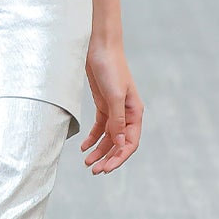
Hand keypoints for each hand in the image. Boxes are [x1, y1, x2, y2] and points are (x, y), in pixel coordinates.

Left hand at [80, 35, 143, 175]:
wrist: (99, 47)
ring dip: (99, 151)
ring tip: (87, 162)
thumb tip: (119, 144)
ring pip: (108, 138)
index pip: (130, 143)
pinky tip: (84, 147)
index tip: (106, 169)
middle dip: (108, 158)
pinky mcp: (103, 105)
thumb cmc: (111, 68)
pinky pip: (99, 128)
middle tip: (94, 170)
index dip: (119, 158)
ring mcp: (114, 110)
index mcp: (135, 112)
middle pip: (118, 143)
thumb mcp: (115, 96)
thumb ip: (117, 121)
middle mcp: (126, 114)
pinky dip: (92, 138)